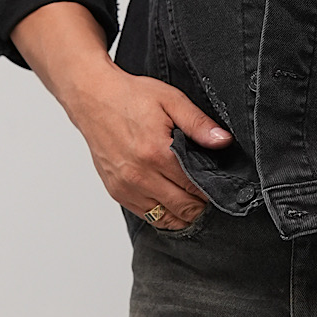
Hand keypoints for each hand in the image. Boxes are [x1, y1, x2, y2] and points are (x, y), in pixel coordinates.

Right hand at [66, 61, 231, 229]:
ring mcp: (126, 187)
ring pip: (164, 218)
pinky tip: (170, 202)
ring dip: (181, 214)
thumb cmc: (130, 97)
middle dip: (200, 206)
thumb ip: (198, 124)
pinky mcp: (116, 191)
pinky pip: (145, 215)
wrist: (93, 99)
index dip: (211, 189)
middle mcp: (139, 175)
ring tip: (192, 201)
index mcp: (156, 153)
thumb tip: (223, 141)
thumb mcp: (171, 100)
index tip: (219, 186)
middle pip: (181, 208)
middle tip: (209, 197)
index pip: (194, 187)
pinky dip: (161, 213)